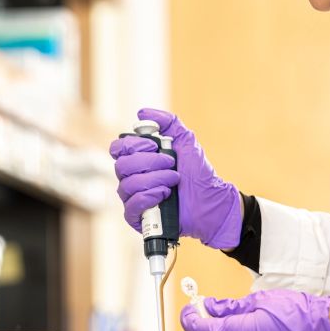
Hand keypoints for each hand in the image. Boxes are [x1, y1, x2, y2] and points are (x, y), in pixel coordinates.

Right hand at [108, 108, 240, 248]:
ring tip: (173, 180)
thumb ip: (168, 123)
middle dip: (149, 162)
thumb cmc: (198, 174)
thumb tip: (142, 113)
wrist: (211, 201)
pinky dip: (148, 197)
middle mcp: (132, 178)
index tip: (155, 146)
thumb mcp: (186, 141)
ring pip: (127, 185)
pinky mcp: (138, 217)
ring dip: (155, 179)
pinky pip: (131, 206)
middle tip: (170, 164)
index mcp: (138, 159)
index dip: (134, 145)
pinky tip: (164, 194)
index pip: (118, 148)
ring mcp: (133, 198)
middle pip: (121, 165)